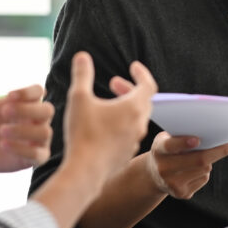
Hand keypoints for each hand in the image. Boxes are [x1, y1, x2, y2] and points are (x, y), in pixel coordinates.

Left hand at [0, 72, 53, 179]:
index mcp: (27, 102)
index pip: (38, 91)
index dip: (27, 92)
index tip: (9, 95)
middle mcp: (38, 119)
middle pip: (48, 110)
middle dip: (27, 110)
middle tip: (4, 111)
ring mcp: (39, 139)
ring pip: (44, 132)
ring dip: (23, 130)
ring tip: (1, 131)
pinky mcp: (36, 157)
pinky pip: (39, 154)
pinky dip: (22, 149)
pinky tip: (3, 145)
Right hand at [62, 52, 156, 184]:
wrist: (85, 171)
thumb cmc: (83, 133)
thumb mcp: (79, 98)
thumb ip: (82, 74)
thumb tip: (82, 56)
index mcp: (133, 107)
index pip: (148, 85)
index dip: (142, 73)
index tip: (133, 66)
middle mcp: (139, 123)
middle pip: (143, 101)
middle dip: (129, 89)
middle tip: (113, 82)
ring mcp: (134, 140)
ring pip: (137, 118)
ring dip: (126, 107)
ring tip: (109, 103)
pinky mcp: (126, 153)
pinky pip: (130, 133)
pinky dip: (122, 124)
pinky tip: (105, 126)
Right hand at [145, 132, 227, 198]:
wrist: (153, 174)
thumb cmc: (167, 150)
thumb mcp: (167, 140)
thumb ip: (182, 136)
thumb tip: (212, 134)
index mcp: (159, 150)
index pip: (170, 146)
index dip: (183, 143)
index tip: (197, 140)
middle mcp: (163, 169)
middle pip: (198, 160)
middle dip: (218, 151)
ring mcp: (172, 184)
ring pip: (204, 169)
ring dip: (208, 161)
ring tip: (200, 156)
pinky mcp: (182, 194)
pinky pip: (203, 179)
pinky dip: (203, 172)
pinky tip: (193, 170)